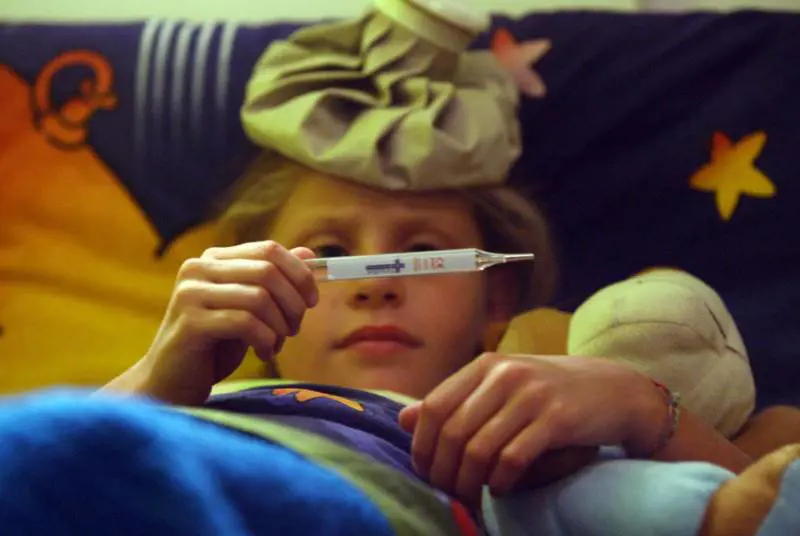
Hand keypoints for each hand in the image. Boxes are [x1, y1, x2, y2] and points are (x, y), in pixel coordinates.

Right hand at [136, 241, 317, 404]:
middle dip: (293, 302)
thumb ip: (274, 281)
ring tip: (276, 343)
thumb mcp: (249, 309)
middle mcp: (198, 269)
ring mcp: (191, 294)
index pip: (269, 249)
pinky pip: (245, 323)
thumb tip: (308, 253)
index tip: (312, 300)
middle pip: (268, 271)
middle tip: (294, 328)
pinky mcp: (190, 323)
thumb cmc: (213, 345)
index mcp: (214, 260)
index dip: (299, 273)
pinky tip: (264, 353)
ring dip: (280, 325)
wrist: (172, 382)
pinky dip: (266, 340)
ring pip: (259, 297)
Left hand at [398, 352, 662, 505]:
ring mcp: (531, 395)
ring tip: (470, 498)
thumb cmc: (549, 391)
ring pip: (479, 449)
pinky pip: (513, 458)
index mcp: (484, 366)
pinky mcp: (557, 418)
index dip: (422, 445)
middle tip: (447, 494)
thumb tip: (403, 420)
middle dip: (443, 471)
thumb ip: (454, 401)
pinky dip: (499, 482)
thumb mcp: (500, 387)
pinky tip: (499, 490)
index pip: (434, 406)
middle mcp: (504, 374)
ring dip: (468, 483)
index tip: (424, 472)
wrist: (614, 389)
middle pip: (452, 432)